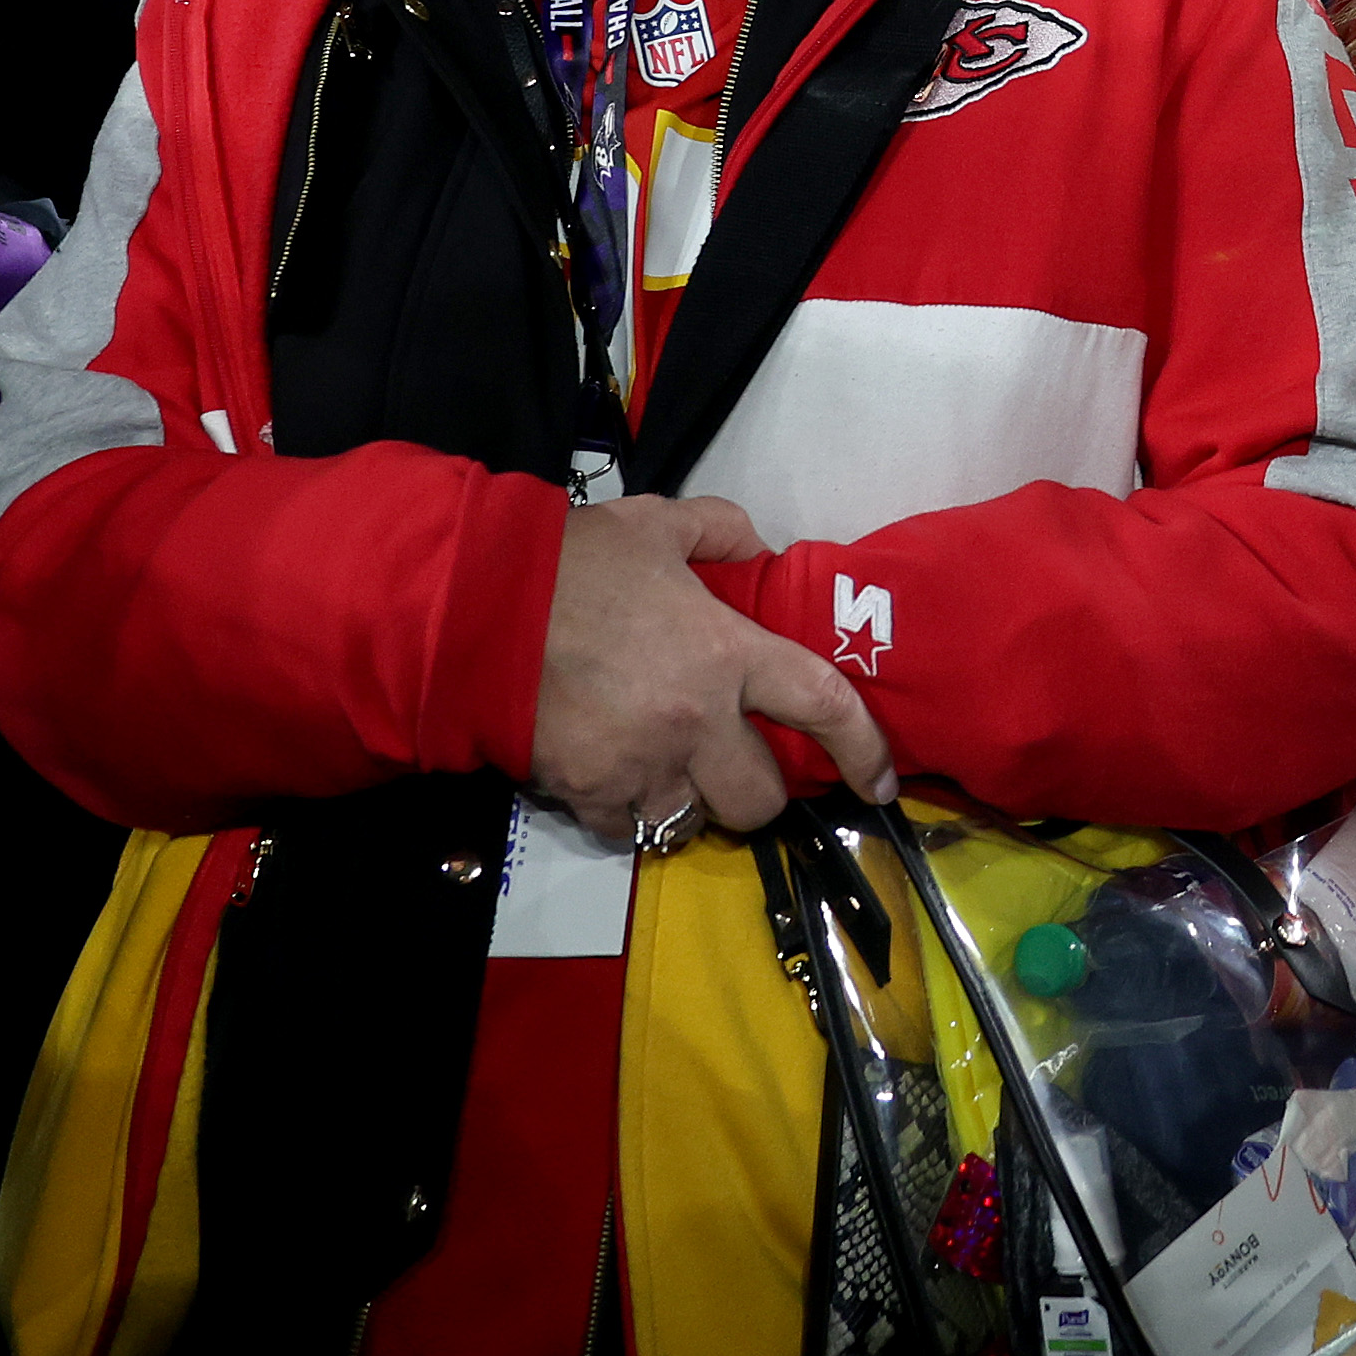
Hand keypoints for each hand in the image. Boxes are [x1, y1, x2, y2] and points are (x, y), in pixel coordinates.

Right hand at [529, 489, 889, 846]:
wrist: (478, 608)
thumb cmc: (573, 563)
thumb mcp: (655, 523)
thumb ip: (718, 531)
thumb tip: (756, 547)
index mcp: (728, 653)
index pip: (822, 705)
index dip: (861, 748)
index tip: (878, 781)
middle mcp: (697, 721)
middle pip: (759, 798)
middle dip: (754, 791)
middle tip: (729, 764)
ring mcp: (643, 763)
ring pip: (693, 823)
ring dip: (688, 804)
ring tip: (665, 771)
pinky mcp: (589, 792)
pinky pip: (628, 831)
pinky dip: (626, 815)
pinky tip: (613, 780)